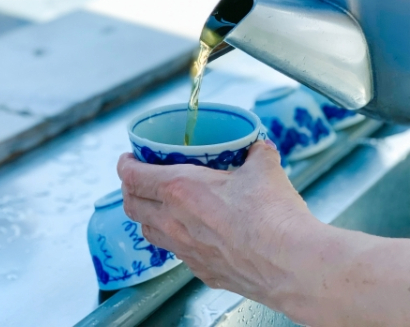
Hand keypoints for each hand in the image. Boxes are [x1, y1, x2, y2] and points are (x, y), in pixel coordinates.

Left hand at [118, 141, 316, 307]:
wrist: (290, 264)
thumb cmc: (272, 217)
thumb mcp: (264, 169)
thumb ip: (256, 154)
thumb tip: (258, 147)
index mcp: (179, 189)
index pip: (132, 176)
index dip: (125, 164)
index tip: (129, 158)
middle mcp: (173, 221)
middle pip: (131, 205)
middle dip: (130, 189)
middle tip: (140, 179)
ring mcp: (184, 249)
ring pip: (148, 231)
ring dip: (146, 215)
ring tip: (158, 206)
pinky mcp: (201, 270)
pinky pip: (175, 252)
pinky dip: (173, 239)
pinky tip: (190, 233)